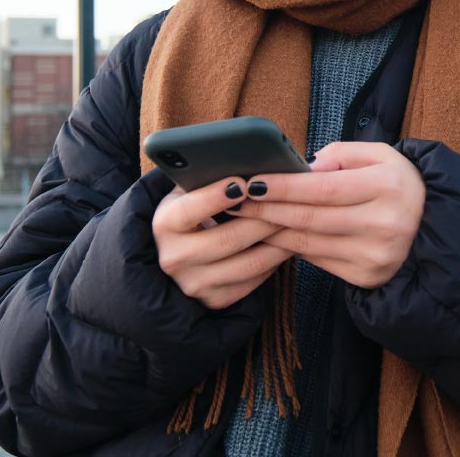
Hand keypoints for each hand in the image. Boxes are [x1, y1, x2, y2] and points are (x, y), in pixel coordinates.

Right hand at [151, 175, 292, 309]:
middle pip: (227, 239)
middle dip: (263, 219)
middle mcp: (174, 258)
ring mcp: (194, 283)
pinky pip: (253, 281)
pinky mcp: (214, 300)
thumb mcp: (187, 192)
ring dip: (277, 242)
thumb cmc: (192, 210)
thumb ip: (205, 178)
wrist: (177, 252)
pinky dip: (273, 262)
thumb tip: (243, 160)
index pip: (189, 210)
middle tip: (289, 202)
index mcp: (164, 224)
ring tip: (295, 222)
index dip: (216, 196)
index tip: (243, 182)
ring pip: (247, 264)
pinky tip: (285, 243)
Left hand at [235, 141, 425, 289]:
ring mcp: (374, 255)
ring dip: (271, 229)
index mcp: (387, 187)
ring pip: (307, 242)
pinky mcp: (366, 276)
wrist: (431, 227)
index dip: (283, 186)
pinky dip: (291, 246)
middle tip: (236, 199)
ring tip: (246, 216)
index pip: (323, 188)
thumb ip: (341, 155)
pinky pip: (316, 259)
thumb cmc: (398, 185)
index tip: (252, 181)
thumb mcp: (381, 155)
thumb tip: (304, 168)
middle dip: (267, 208)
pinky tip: (273, 234)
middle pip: (310, 217)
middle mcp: (383, 225)